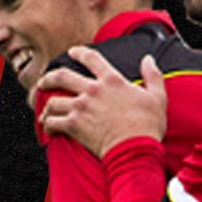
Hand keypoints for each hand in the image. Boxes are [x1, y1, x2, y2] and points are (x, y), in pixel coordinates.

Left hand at [38, 47, 166, 157]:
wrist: (135, 149)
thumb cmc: (148, 126)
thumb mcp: (157, 97)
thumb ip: (152, 76)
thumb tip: (148, 60)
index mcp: (111, 80)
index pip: (91, 58)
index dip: (79, 52)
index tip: (72, 52)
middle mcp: (92, 90)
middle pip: (62, 76)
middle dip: (49, 78)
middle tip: (44, 81)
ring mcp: (81, 107)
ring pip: (53, 101)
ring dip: (46, 105)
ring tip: (45, 110)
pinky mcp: (74, 125)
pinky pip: (53, 122)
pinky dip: (47, 124)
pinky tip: (47, 126)